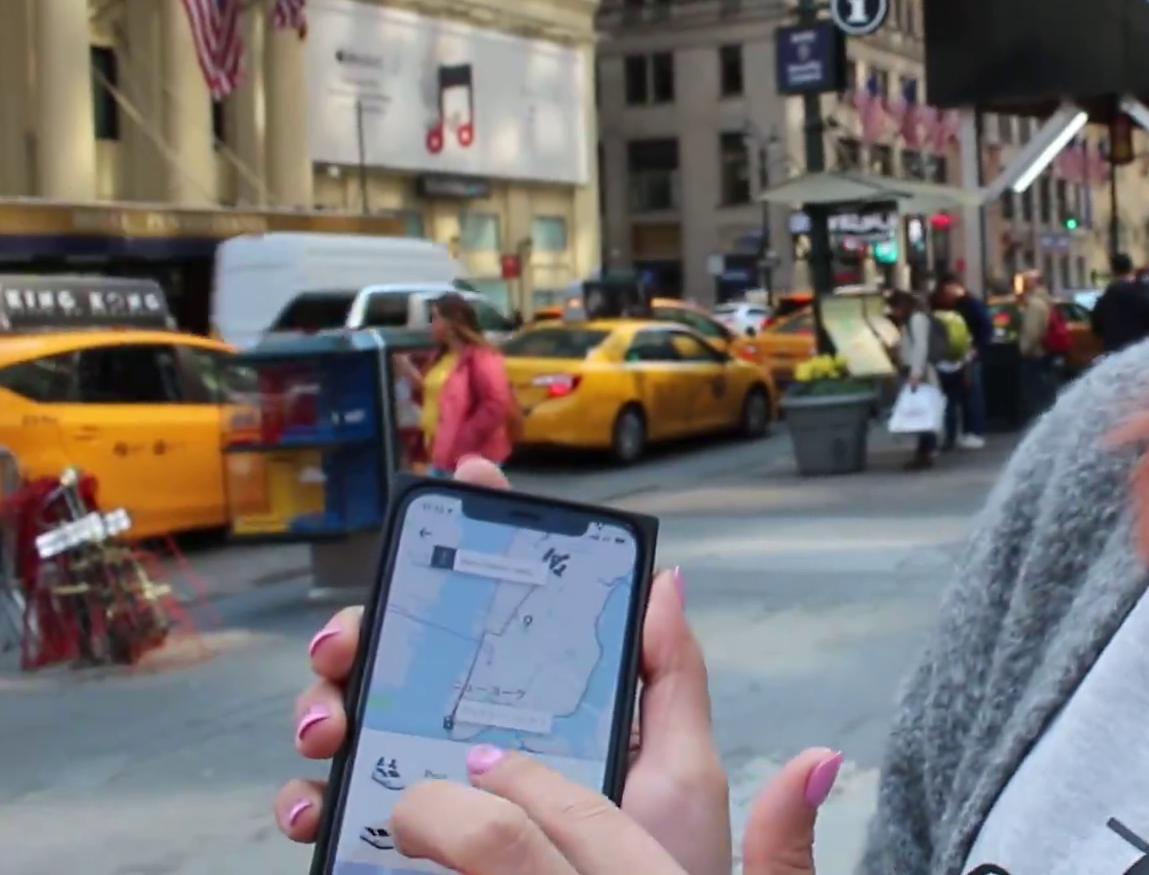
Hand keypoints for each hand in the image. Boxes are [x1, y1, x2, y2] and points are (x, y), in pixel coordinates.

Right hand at [273, 457, 836, 874]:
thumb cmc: (659, 868)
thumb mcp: (678, 772)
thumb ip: (671, 679)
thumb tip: (664, 583)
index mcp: (546, 703)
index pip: (504, 609)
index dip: (483, 534)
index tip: (467, 477)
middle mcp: (480, 734)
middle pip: (407, 653)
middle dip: (367, 629)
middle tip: (353, 646)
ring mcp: (434, 787)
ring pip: (355, 718)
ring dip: (324, 702)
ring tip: (332, 723)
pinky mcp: (400, 844)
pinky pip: (333, 810)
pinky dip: (305, 798)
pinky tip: (313, 801)